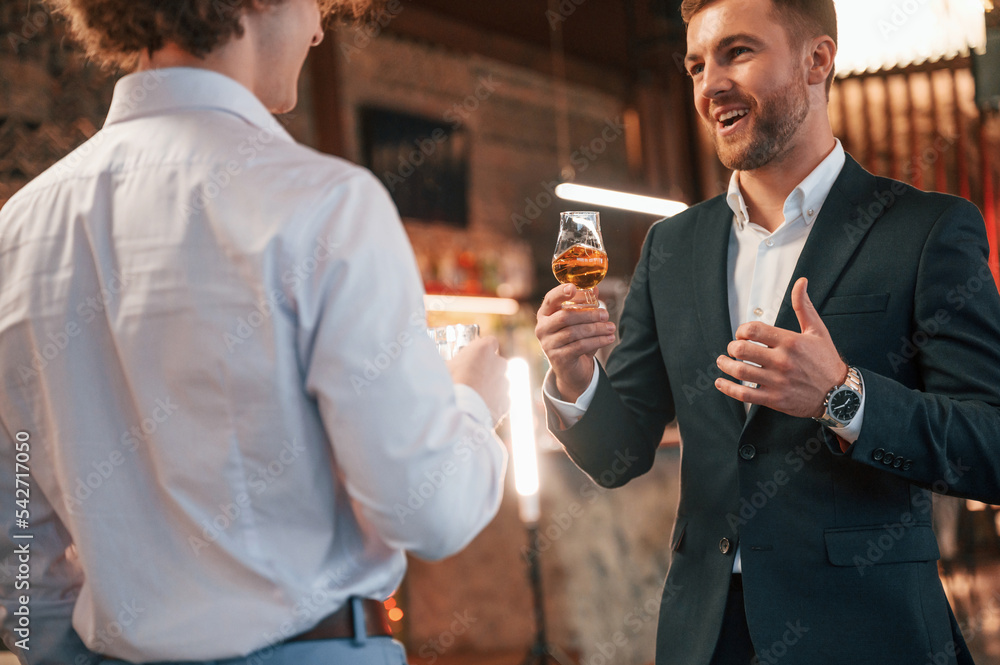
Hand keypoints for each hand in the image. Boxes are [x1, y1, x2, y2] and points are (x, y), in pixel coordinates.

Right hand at [447, 336, 509, 423]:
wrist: (459, 414)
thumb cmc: (449, 385)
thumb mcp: (444, 367)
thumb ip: (452, 362)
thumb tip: (443, 364)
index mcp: (484, 349)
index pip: (490, 342)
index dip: (483, 350)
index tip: (474, 357)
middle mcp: (499, 364)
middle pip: (496, 363)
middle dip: (487, 369)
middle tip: (471, 378)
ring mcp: (505, 384)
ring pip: (499, 383)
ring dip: (490, 387)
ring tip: (473, 397)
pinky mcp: (506, 402)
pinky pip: (500, 400)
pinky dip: (492, 403)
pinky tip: (478, 408)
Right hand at [535, 284, 616, 401]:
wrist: (571, 369)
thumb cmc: (574, 340)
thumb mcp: (579, 321)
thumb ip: (584, 304)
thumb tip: (594, 288)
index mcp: (545, 314)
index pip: (550, 299)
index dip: (561, 292)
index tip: (573, 287)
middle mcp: (542, 328)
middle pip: (565, 316)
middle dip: (589, 314)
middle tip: (605, 314)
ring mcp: (548, 344)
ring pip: (574, 332)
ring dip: (596, 329)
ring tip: (611, 327)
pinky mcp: (558, 358)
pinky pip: (580, 346)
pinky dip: (597, 341)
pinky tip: (608, 338)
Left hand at [714, 278, 846, 417]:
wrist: (839, 395)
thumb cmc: (826, 360)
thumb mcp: (817, 331)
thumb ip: (803, 306)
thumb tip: (800, 282)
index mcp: (790, 342)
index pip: (753, 330)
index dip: (741, 330)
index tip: (742, 334)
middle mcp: (782, 361)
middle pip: (741, 349)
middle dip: (732, 347)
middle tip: (733, 348)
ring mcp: (777, 381)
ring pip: (740, 371)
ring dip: (725, 365)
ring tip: (723, 362)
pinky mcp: (775, 399)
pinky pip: (744, 394)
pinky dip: (728, 388)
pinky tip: (721, 382)